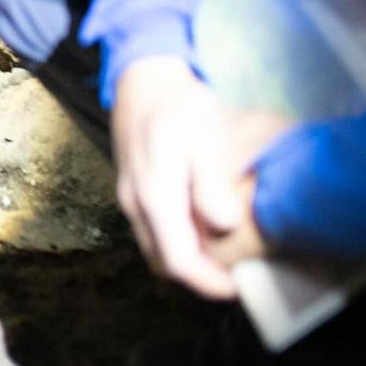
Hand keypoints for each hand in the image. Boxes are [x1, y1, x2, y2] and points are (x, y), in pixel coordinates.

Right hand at [109, 57, 293, 298]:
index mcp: (154, 196)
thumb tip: (223, 225)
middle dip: (196, 277)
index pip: (177, 259)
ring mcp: (129, 197)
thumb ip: (211, 184)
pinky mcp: (131, 189)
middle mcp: (135, 204)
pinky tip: (201, 228)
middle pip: (162, 261)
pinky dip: (176, 241)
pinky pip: (152, 230)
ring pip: (155, 247)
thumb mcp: (204, 139)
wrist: (143, 78)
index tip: (237, 288)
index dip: (207, 282)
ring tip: (222, 256)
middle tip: (234, 275)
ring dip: (185, 260)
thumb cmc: (179, 106)